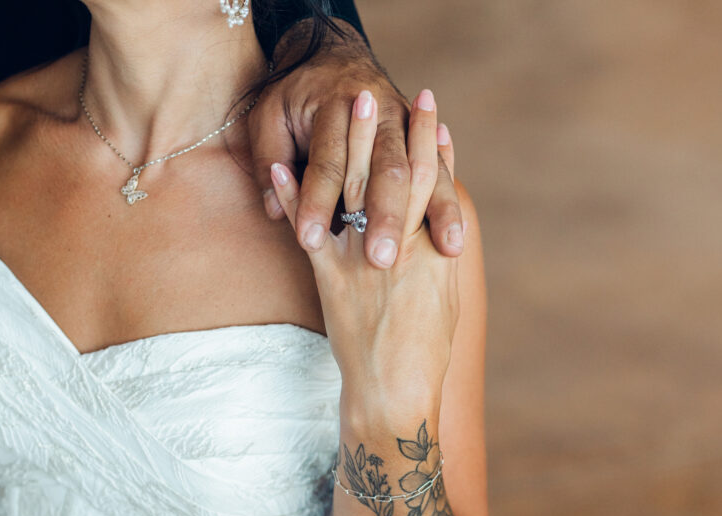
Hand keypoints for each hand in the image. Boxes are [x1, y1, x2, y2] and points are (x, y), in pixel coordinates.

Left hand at [248, 20, 463, 270]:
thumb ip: (268, 158)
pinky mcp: (417, 142)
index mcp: (335, 106)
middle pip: (387, 172)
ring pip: (425, 176)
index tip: (309, 241)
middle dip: (385, 215)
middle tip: (381, 258)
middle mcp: (379, 115)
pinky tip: (455, 242)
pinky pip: (439, 177)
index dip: (316, 200)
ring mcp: (404, 128)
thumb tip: (272, 211)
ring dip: (436, 213)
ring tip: (447, 249)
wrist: (336, 51)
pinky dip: (447, 205)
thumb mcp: (267, 117)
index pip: (328, 162)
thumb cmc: (295, 94)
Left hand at [270, 87, 459, 417]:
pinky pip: (310, 229)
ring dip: (349, 142)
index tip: (428, 109)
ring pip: (355, 190)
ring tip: (348, 104)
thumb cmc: (426, 353)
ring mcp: (363, 260)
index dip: (430, 144)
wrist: (394, 392)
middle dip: (391, 129)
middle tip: (385, 91)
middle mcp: (400, 248)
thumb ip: (441, 257)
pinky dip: (292, 195)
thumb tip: (441, 225)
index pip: (431, 186)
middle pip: (394, 175)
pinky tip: (279, 165)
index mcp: (434, 252)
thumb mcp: (447, 300)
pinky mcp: (331, 279)